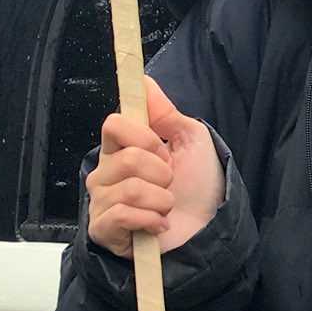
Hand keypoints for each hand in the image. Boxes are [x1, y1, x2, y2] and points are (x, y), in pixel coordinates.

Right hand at [85, 77, 222, 256]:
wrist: (210, 229)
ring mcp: (101, 202)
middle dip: (162, 173)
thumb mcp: (190, 140)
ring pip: (130, 189)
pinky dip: (151, 220)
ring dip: (161, 200)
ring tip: (165, 207)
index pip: (113, 124)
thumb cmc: (199, 186)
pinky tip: (157, 225)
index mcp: (120, 148)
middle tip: (169, 184)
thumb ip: (164, 112)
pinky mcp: (103, 231)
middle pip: (126, 158)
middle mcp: (105, 173)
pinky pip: (122, 215)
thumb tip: (143, 80)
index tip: (163, 150)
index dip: (144, 137)